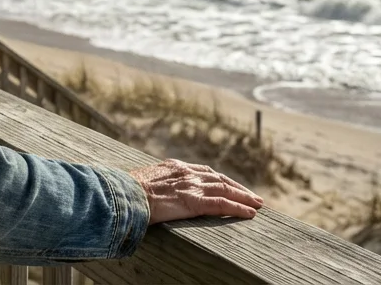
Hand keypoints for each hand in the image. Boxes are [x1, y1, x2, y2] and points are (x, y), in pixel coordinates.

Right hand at [127, 159, 263, 223]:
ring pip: (225, 189)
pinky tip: (249, 214)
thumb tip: (152, 192)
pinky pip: (221, 204)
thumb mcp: (143, 181)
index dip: (220, 180)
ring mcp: (190, 186)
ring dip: (244, 197)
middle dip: (238, 188)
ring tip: (258, 205)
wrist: (123, 193)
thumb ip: (156, 183)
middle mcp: (186, 173)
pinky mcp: (193, 201)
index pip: (204, 172)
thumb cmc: (126, 190)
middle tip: (253, 197)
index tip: (230, 186)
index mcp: (174, 166)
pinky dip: (237, 208)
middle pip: (219, 178)